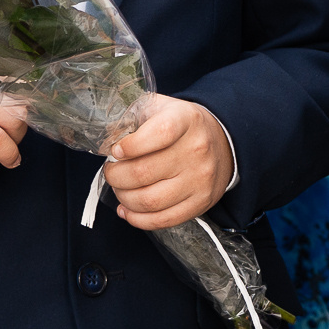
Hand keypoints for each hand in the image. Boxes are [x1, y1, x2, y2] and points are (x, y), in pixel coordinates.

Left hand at [102, 96, 234, 229]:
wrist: (223, 143)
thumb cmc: (182, 127)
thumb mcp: (161, 108)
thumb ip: (133, 117)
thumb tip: (105, 140)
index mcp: (186, 121)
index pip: (160, 133)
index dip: (130, 146)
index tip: (116, 150)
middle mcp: (197, 151)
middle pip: (143, 173)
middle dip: (115, 176)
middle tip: (111, 171)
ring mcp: (200, 179)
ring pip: (149, 201)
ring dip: (124, 198)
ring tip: (120, 189)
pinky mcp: (201, 202)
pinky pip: (163, 220)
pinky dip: (137, 219)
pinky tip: (128, 208)